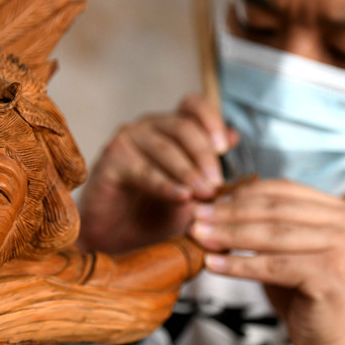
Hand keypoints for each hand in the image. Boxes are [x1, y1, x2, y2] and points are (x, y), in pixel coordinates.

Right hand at [77, 94, 237, 253]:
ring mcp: (127, 141)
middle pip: (183, 127)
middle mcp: (148, 127)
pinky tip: (181, 197)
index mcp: (169, 127)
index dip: (211, 119)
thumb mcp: (190, 190)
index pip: (193, 105)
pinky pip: (143, 171)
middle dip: (205, 155)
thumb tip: (234, 136)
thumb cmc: (153, 212)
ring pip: (165, 148)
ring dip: (189, 171)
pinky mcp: (110, 161)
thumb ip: (209, 166)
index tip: (225, 147)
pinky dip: (165, 185)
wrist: (115, 239)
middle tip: (217, 184)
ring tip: (204, 194)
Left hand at [190, 178, 344, 344]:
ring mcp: (343, 247)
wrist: (334, 336)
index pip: (281, 189)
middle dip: (229, 213)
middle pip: (274, 210)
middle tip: (195, 217)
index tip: (207, 201)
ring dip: (229, 235)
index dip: (241, 194)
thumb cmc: (304, 289)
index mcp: (338, 208)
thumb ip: (264, 221)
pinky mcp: (331, 275)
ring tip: (198, 236)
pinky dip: (238, 265)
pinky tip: (212, 264)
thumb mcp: (285, 247)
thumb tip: (215, 200)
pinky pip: (273, 266)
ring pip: (272, 235)